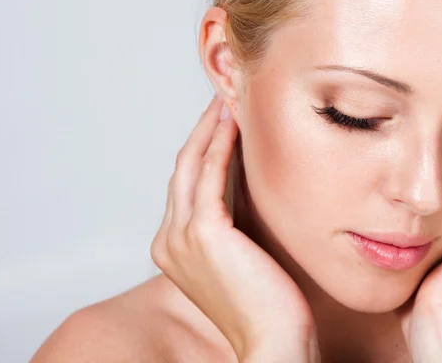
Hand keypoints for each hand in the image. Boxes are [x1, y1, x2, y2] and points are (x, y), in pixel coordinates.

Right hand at [150, 95, 318, 361]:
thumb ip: (229, 225)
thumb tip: (243, 188)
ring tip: (226, 103)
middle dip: (200, 133)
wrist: (273, 340)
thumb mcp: (238, 256)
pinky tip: (234, 124)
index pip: (186, 187)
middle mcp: (169, 240)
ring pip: (192, 166)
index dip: (200, 151)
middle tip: (220, 102)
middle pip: (182, 171)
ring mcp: (181, 237)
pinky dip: (220, 145)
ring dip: (209, 130)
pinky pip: (210, 175)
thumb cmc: (265, 303)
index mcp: (173, 248)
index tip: (220, 125)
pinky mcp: (203, 233)